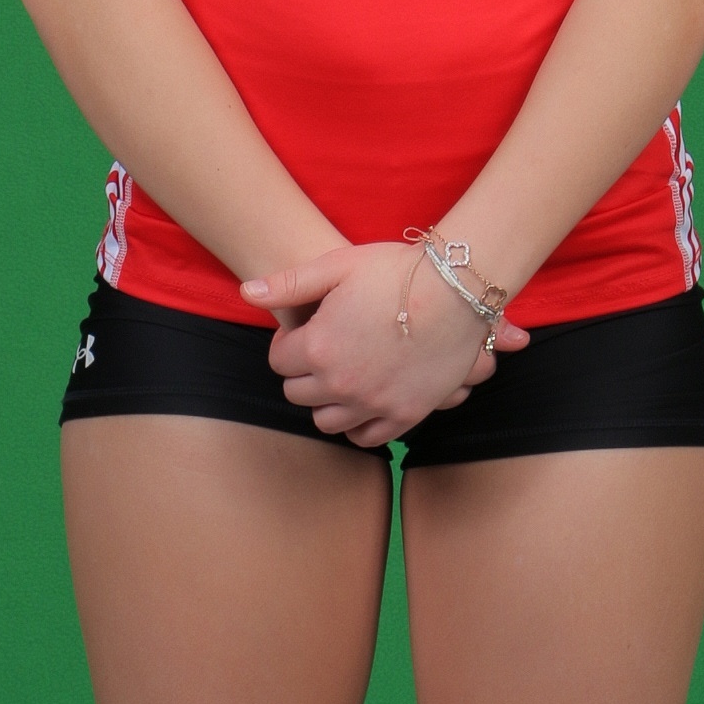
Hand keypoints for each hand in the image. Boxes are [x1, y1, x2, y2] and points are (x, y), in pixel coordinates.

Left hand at [241, 242, 532, 446]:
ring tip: (342, 375)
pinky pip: (366, 437)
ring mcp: (373, 403)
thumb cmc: (396, 270)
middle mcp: (341, 382)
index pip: (278, 360)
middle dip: (303, 371)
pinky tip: (362, 401)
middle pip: (297, 393)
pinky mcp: (404, 415)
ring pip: (326, 421)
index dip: (289, 341)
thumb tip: (246, 292)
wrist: (458, 289)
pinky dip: (357, 425)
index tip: (306, 328)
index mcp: (318, 346)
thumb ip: (288, 283)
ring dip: (326, 401)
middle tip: (323, 349)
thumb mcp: (338, 265)